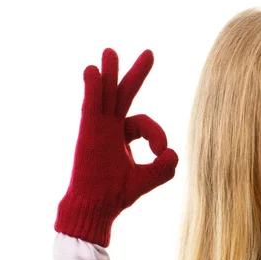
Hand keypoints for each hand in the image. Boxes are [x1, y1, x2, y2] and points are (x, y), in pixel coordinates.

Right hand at [54, 48, 177, 246]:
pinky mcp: (87, 133)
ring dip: (109, 73)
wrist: (96, 208)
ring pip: (105, 95)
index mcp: (122, 136)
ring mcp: (97, 128)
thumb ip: (164, 168)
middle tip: (151, 53)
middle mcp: (109, 128)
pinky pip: (90, 106)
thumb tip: (173, 153)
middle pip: (123, 94)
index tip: (161, 152)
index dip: (157, 134)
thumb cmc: (117, 195)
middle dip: (136, 74)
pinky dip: (92, 88)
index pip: (145, 123)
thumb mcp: (148, 179)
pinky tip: (92, 70)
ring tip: (111, 52)